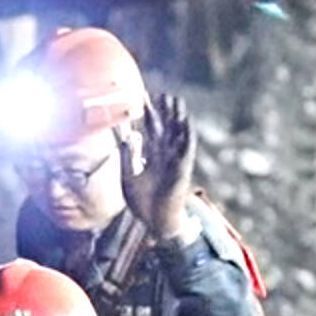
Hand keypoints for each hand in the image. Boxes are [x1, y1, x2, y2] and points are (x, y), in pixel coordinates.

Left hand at [124, 93, 195, 243]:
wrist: (155, 222)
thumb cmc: (143, 203)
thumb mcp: (129, 176)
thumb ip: (129, 156)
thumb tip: (129, 135)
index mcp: (152, 156)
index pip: (150, 130)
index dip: (148, 114)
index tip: (143, 97)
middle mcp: (164, 155)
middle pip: (165, 127)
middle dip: (164, 111)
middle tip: (161, 93)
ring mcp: (174, 161)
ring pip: (177, 134)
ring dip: (177, 118)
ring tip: (176, 101)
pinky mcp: (182, 169)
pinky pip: (186, 149)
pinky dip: (186, 135)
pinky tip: (186, 122)